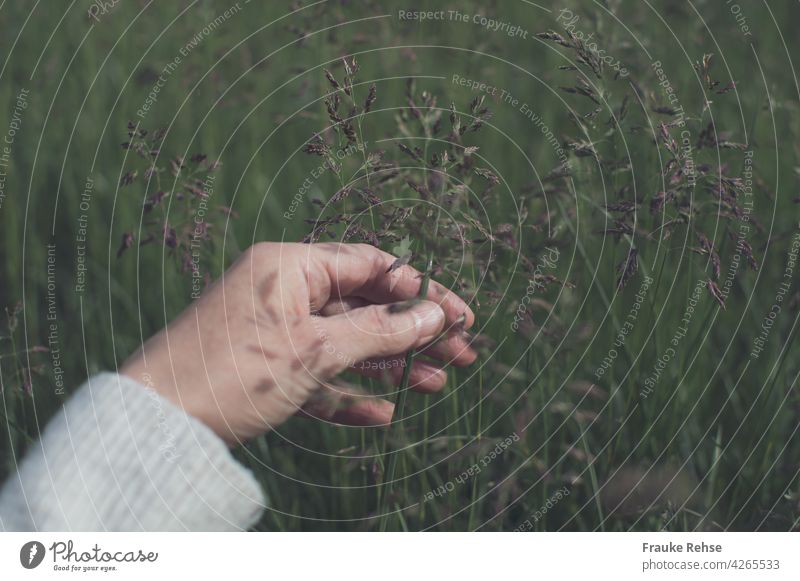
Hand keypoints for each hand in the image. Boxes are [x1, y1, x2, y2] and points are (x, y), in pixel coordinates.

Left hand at [121, 242, 475, 444]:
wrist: (159, 423)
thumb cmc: (230, 372)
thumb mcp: (314, 349)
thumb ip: (378, 331)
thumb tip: (432, 316)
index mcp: (291, 266)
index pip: (371, 266)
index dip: (420, 290)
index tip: (458, 315)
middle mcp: (285, 291)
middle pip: (366, 305)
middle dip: (414, 331)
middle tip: (462, 353)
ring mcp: (277, 331)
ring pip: (347, 342)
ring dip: (391, 364)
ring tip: (437, 383)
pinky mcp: (268, 369)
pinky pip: (319, 375)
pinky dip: (349, 392)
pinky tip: (381, 413)